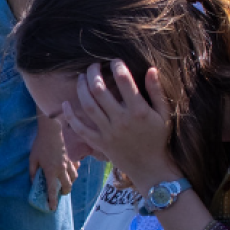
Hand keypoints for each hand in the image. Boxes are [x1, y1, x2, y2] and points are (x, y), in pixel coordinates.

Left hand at [29, 116, 77, 210]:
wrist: (51, 132)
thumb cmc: (40, 145)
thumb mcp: (32, 159)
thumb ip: (32, 172)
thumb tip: (33, 182)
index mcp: (51, 171)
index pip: (52, 189)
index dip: (52, 200)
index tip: (52, 208)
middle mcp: (62, 170)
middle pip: (67, 186)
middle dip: (64, 192)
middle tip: (60, 194)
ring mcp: (69, 164)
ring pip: (74, 178)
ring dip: (70, 183)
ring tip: (65, 183)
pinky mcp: (72, 158)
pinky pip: (76, 169)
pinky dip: (74, 172)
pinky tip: (70, 171)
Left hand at [68, 61, 177, 190]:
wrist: (151, 168)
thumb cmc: (159, 138)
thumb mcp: (164, 114)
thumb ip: (156, 92)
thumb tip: (150, 69)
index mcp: (139, 110)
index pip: (124, 80)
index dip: (117, 66)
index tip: (114, 62)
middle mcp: (121, 120)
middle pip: (100, 90)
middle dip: (93, 73)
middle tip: (92, 66)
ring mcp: (108, 132)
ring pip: (88, 105)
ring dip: (81, 88)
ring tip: (81, 77)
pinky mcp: (99, 143)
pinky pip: (80, 128)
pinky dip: (70, 116)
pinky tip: (66, 103)